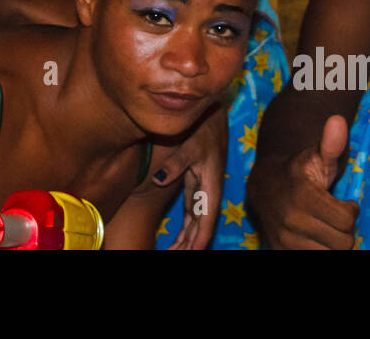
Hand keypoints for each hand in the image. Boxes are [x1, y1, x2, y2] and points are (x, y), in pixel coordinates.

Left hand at [151, 107, 228, 249]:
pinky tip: (178, 239)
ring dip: (187, 240)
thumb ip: (176, 163)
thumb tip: (158, 179)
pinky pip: (191, 212)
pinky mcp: (196, 183)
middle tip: (173, 256)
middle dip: (189, 245)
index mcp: (210, 186)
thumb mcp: (191, 144)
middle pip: (200, 227)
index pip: (205, 221)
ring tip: (173, 253)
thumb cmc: (203, 128)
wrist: (211, 113)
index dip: (198, 241)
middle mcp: (208, 192)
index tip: (189, 254)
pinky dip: (186, 227)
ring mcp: (202, 189)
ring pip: (196, 222)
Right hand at [248, 114, 357, 249]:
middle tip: (335, 217)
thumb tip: (339, 121)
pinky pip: (314, 259)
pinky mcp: (279, 251)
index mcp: (303, 195)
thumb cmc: (299, 170)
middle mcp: (291, 220)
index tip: (343, 202)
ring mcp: (284, 239)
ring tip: (326, 227)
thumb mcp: (316, 155)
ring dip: (333, 243)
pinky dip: (320, 250)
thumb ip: (330, 142)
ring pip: (330, 255)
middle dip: (344, 230)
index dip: (350, 210)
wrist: (264, 185)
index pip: (347, 220)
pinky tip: (316, 237)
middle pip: (342, 243)